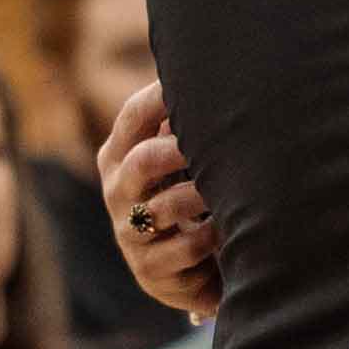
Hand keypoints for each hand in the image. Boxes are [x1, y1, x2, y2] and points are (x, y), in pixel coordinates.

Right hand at [99, 82, 219, 317]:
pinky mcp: (149, 271)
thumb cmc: (181, 199)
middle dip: (179, 150)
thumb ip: (179, 125)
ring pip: (165, 208)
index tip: (192, 83)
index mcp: (119, 157)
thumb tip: (210, 76)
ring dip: (202, 196)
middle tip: (216, 142)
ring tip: (232, 189)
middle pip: (141, 162)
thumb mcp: (174, 162)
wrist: (180, 272)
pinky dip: (211, 237)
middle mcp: (117, 193)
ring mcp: (129, 234)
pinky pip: (185, 249)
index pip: (132, 117)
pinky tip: (230, 229)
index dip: (160, 98)